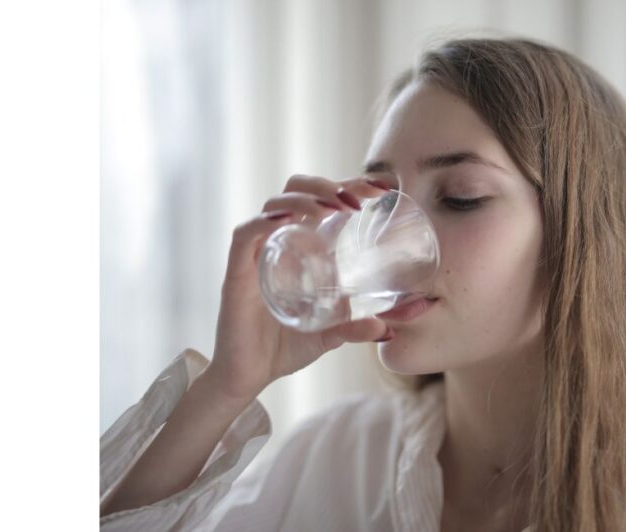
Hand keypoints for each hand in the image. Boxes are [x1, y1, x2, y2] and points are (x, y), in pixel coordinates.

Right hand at [202, 174, 395, 401]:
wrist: (247, 377)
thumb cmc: (285, 347)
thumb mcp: (330, 335)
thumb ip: (357, 328)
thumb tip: (388, 328)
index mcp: (301, 246)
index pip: (322, 199)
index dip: (349, 185)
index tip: (381, 189)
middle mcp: (278, 242)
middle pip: (296, 189)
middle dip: (327, 185)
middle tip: (357, 201)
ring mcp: (256, 254)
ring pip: (274, 204)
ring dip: (305, 198)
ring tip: (333, 209)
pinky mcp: (237, 272)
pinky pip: (245, 235)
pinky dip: (265, 221)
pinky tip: (288, 220)